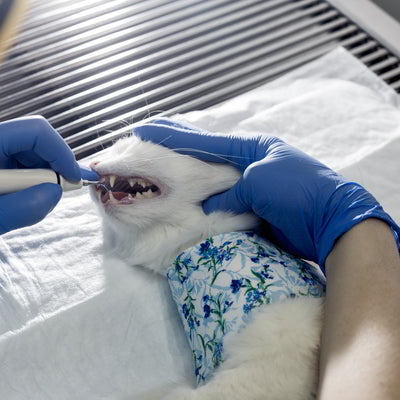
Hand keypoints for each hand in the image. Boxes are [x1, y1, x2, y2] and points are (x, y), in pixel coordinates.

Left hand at [0, 116, 90, 284]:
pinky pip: (23, 167)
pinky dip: (30, 185)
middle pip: (36, 141)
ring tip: (28, 206)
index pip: (34, 131)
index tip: (73, 180)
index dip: (61, 152)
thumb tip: (55, 192)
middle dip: (53, 167)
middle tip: (55, 197)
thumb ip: (21, 208)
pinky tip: (18, 203)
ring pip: (32, 154)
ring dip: (41, 179)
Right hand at [134, 118, 399, 266]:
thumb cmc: (299, 192)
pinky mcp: (252, 209)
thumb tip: (211, 206)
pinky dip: (203, 206)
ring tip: (159, 172)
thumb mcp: (259, 182)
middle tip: (145, 140)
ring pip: (210, 182)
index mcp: (250, 148)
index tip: (144, 129)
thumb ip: (229, 191)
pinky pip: (221, 205)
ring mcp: (250, 187)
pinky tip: (186, 206)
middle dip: (175, 148)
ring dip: (186, 179)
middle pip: (203, 155)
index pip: (202, 141)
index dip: (171, 136)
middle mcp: (247, 165)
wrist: (331, 223)